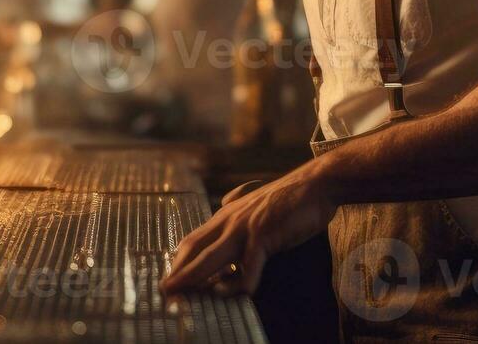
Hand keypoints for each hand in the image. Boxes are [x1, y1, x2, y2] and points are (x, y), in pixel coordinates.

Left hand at [161, 164, 336, 296]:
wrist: (313, 185)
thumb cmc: (287, 200)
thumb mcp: (254, 207)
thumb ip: (237, 211)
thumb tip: (226, 211)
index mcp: (225, 216)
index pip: (192, 241)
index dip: (178, 262)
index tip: (168, 281)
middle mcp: (229, 220)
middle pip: (195, 250)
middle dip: (177, 272)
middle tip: (164, 292)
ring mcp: (245, 227)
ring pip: (212, 257)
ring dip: (194, 277)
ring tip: (181, 293)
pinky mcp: (264, 233)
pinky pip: (249, 262)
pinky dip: (243, 281)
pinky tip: (241, 293)